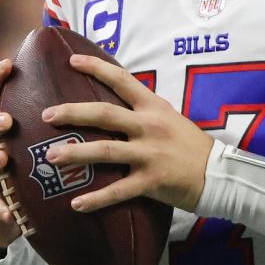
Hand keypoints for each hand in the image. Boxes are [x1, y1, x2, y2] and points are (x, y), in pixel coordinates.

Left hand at [41, 53, 214, 213]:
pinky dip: (96, 199)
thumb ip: (143, 111)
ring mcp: (149, 153)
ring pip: (105, 150)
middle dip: (72, 113)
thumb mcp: (170, 118)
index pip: (122, 80)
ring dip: (75, 153)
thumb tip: (113, 105)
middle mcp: (149, 126)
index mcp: (153, 107)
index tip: (71, 60)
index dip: (96, 68)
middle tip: (46, 115)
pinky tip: (76, 204)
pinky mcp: (151, 180)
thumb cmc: (190, 145)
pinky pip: (118, 191)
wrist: (217, 173)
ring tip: (50, 157)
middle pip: (104, 114)